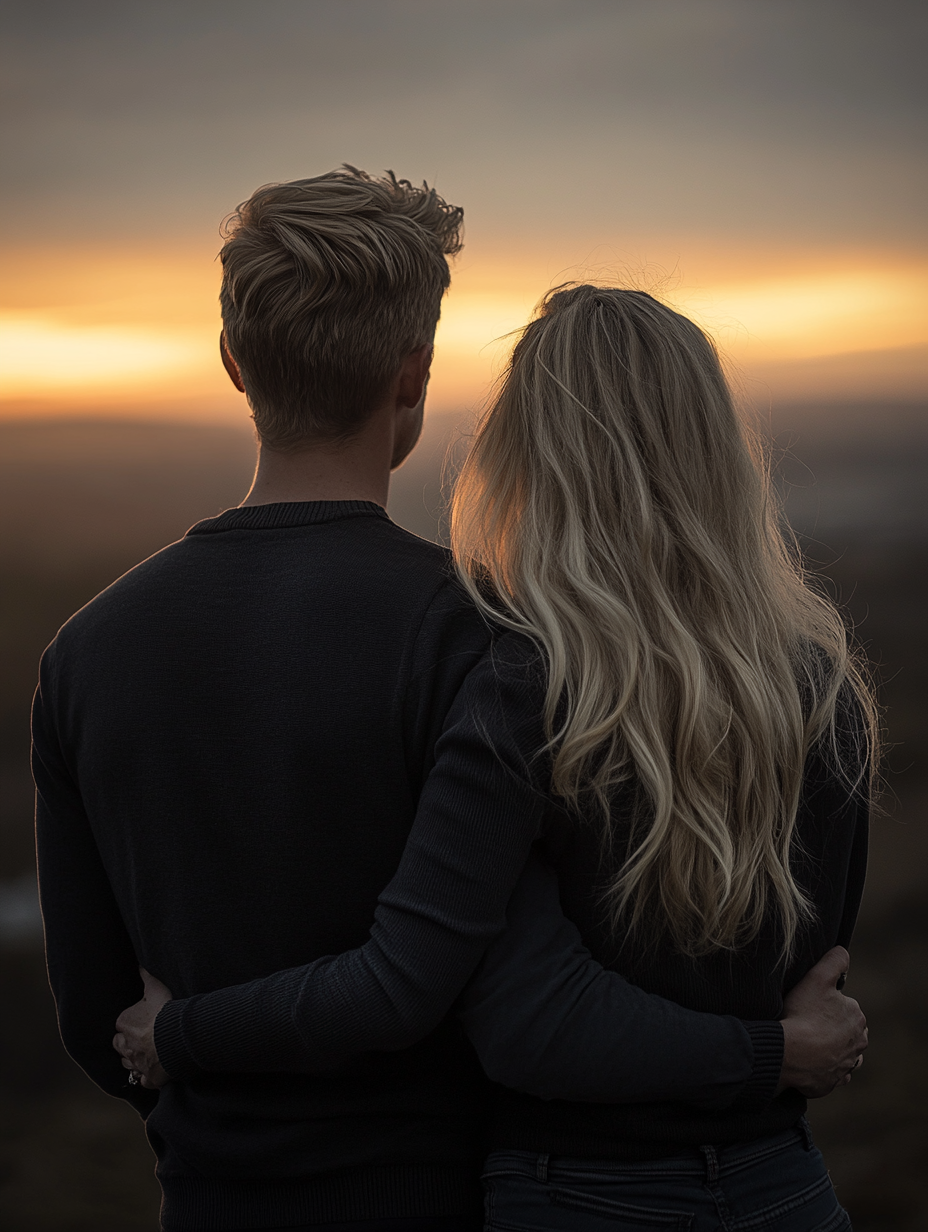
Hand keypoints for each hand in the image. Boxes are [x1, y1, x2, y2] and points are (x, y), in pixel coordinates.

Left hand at [113, 966, 172, 1088]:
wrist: (180, 1036)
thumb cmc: (167, 1010)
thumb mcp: (156, 988)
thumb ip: (146, 975)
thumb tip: (138, 963)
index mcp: (124, 1023)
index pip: (121, 1025)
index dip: (131, 1023)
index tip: (142, 1021)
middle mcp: (126, 1045)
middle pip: (119, 1046)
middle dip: (127, 1043)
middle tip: (142, 1038)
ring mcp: (137, 1063)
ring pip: (128, 1063)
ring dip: (134, 1059)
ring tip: (147, 1054)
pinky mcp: (148, 1078)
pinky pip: (143, 1080)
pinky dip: (146, 1077)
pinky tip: (153, 1071)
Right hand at [778, 946, 867, 1097]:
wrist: (789, 1054)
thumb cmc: (802, 1014)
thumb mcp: (817, 978)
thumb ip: (834, 961)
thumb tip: (843, 952)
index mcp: (857, 1017)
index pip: (844, 1005)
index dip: (825, 1002)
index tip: (809, 1004)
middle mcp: (858, 1042)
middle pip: (844, 1028)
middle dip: (830, 1025)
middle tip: (806, 1021)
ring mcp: (847, 1064)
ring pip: (842, 1051)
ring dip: (830, 1047)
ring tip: (807, 1041)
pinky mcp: (835, 1081)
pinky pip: (833, 1072)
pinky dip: (825, 1067)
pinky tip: (811, 1060)